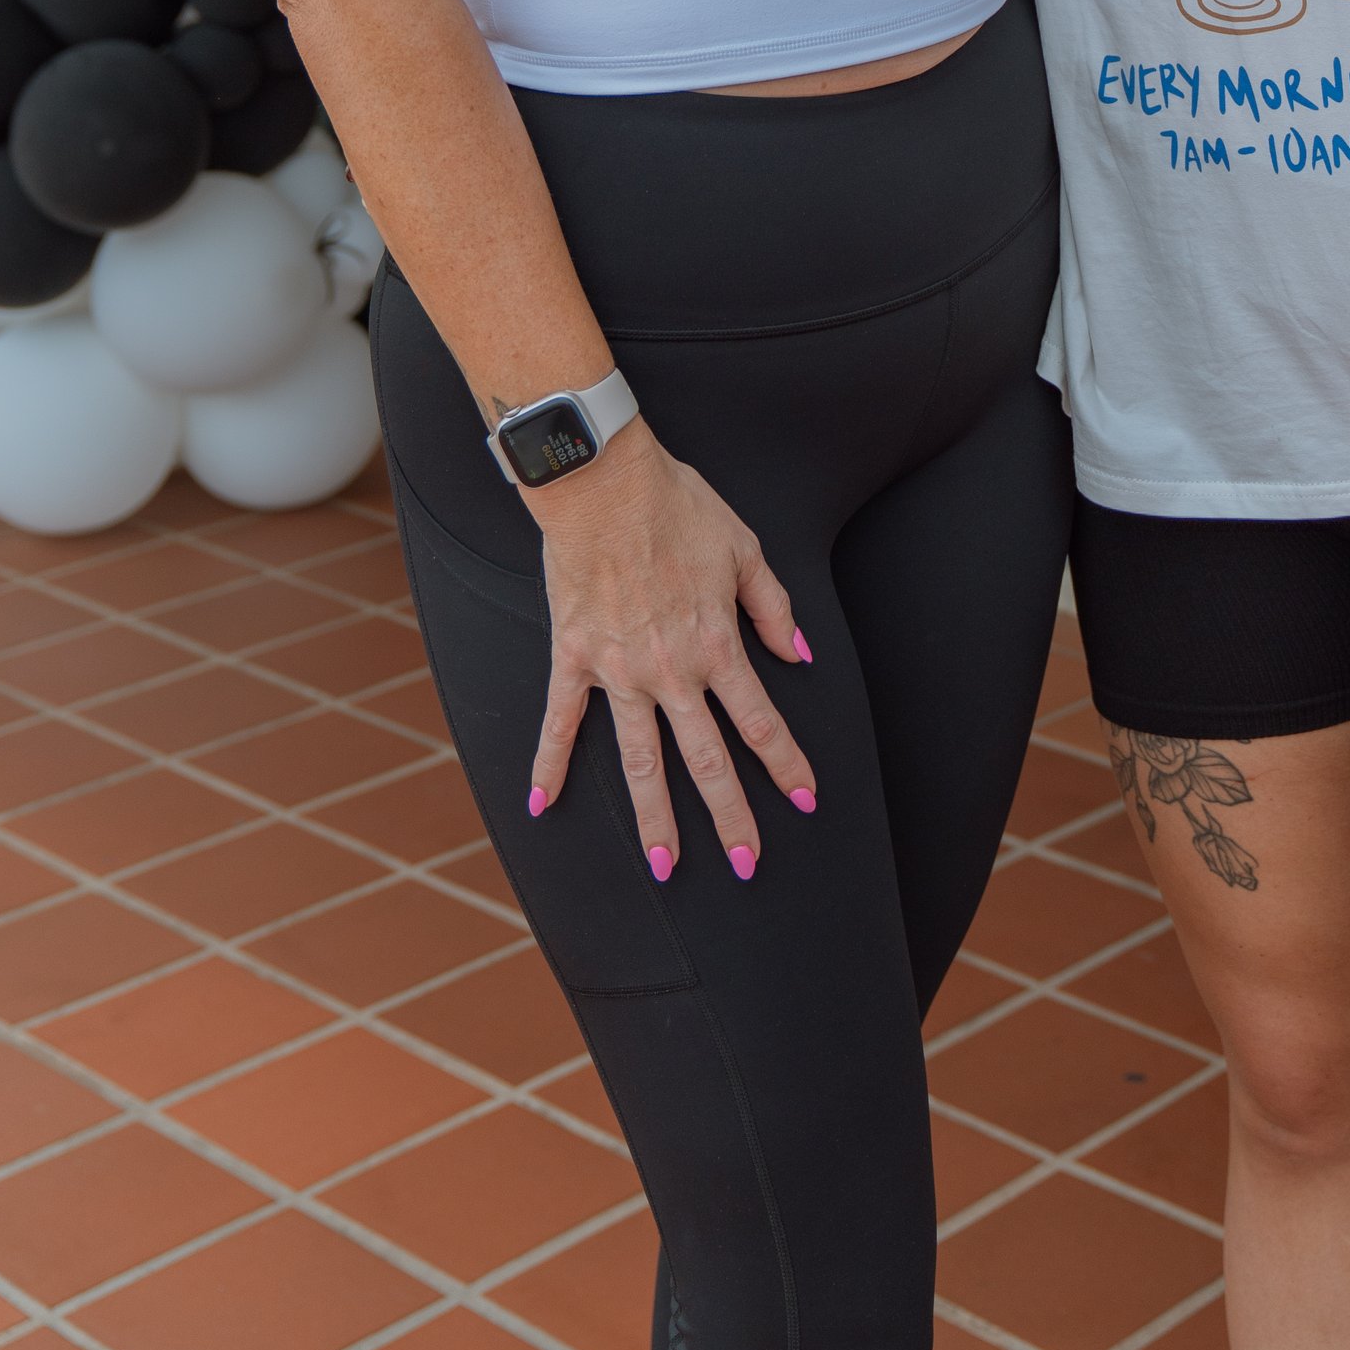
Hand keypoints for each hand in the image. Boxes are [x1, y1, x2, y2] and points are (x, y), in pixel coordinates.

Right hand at [526, 420, 815, 874]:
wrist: (604, 481)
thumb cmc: (679, 506)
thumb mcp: (745, 550)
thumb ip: (773, 609)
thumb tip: (799, 657)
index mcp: (717, 644)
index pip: (760, 721)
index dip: (786, 764)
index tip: (806, 800)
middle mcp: (671, 671)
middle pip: (706, 760)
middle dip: (730, 818)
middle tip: (745, 867)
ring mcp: (617, 670)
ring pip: (640, 760)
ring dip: (654, 817)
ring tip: (664, 868)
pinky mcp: (573, 657)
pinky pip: (560, 722)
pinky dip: (549, 764)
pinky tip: (542, 806)